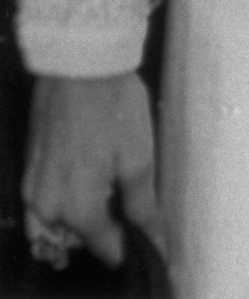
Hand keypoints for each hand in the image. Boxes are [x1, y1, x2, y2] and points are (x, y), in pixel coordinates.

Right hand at [22, 72, 164, 271]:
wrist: (79, 65)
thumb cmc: (114, 107)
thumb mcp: (138, 158)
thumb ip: (142, 206)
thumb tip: (154, 241)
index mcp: (77, 208)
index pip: (107, 248)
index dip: (134, 247)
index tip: (153, 239)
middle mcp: (46, 207)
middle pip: (79, 240)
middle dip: (107, 232)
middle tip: (134, 206)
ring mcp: (32, 189)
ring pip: (55, 227)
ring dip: (82, 223)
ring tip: (112, 196)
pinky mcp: (29, 170)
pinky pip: (42, 208)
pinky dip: (63, 207)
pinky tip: (88, 184)